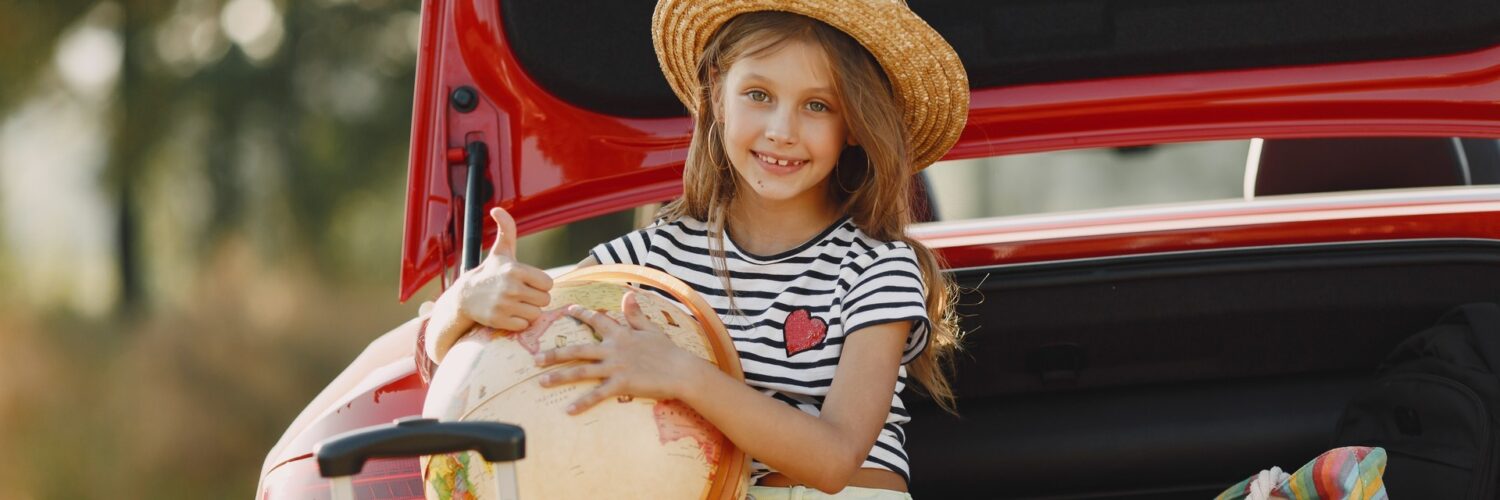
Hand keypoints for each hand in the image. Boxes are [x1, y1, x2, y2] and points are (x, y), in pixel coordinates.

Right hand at [458, 207, 553, 330]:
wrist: (465, 297)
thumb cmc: (489, 273)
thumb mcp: (500, 251)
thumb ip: (507, 229)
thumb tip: (497, 209)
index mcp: (516, 269)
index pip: (548, 283)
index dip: (541, 284)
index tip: (529, 283)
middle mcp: (511, 287)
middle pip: (545, 300)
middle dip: (536, 299)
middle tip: (522, 295)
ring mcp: (504, 305)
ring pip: (536, 314)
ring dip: (529, 311)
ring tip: (516, 304)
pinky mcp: (499, 321)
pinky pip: (524, 325)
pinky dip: (519, 322)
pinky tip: (509, 314)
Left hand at [535, 292, 701, 414]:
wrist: (681, 371)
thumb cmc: (668, 351)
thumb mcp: (651, 329)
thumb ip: (635, 314)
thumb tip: (627, 295)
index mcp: (621, 334)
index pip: (597, 321)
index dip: (582, 314)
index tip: (568, 309)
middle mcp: (613, 349)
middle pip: (578, 349)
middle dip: (555, 354)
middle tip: (535, 358)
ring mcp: (616, 367)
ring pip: (581, 371)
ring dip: (560, 376)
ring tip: (541, 381)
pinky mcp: (621, 384)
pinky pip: (597, 394)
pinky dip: (582, 403)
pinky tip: (568, 410)